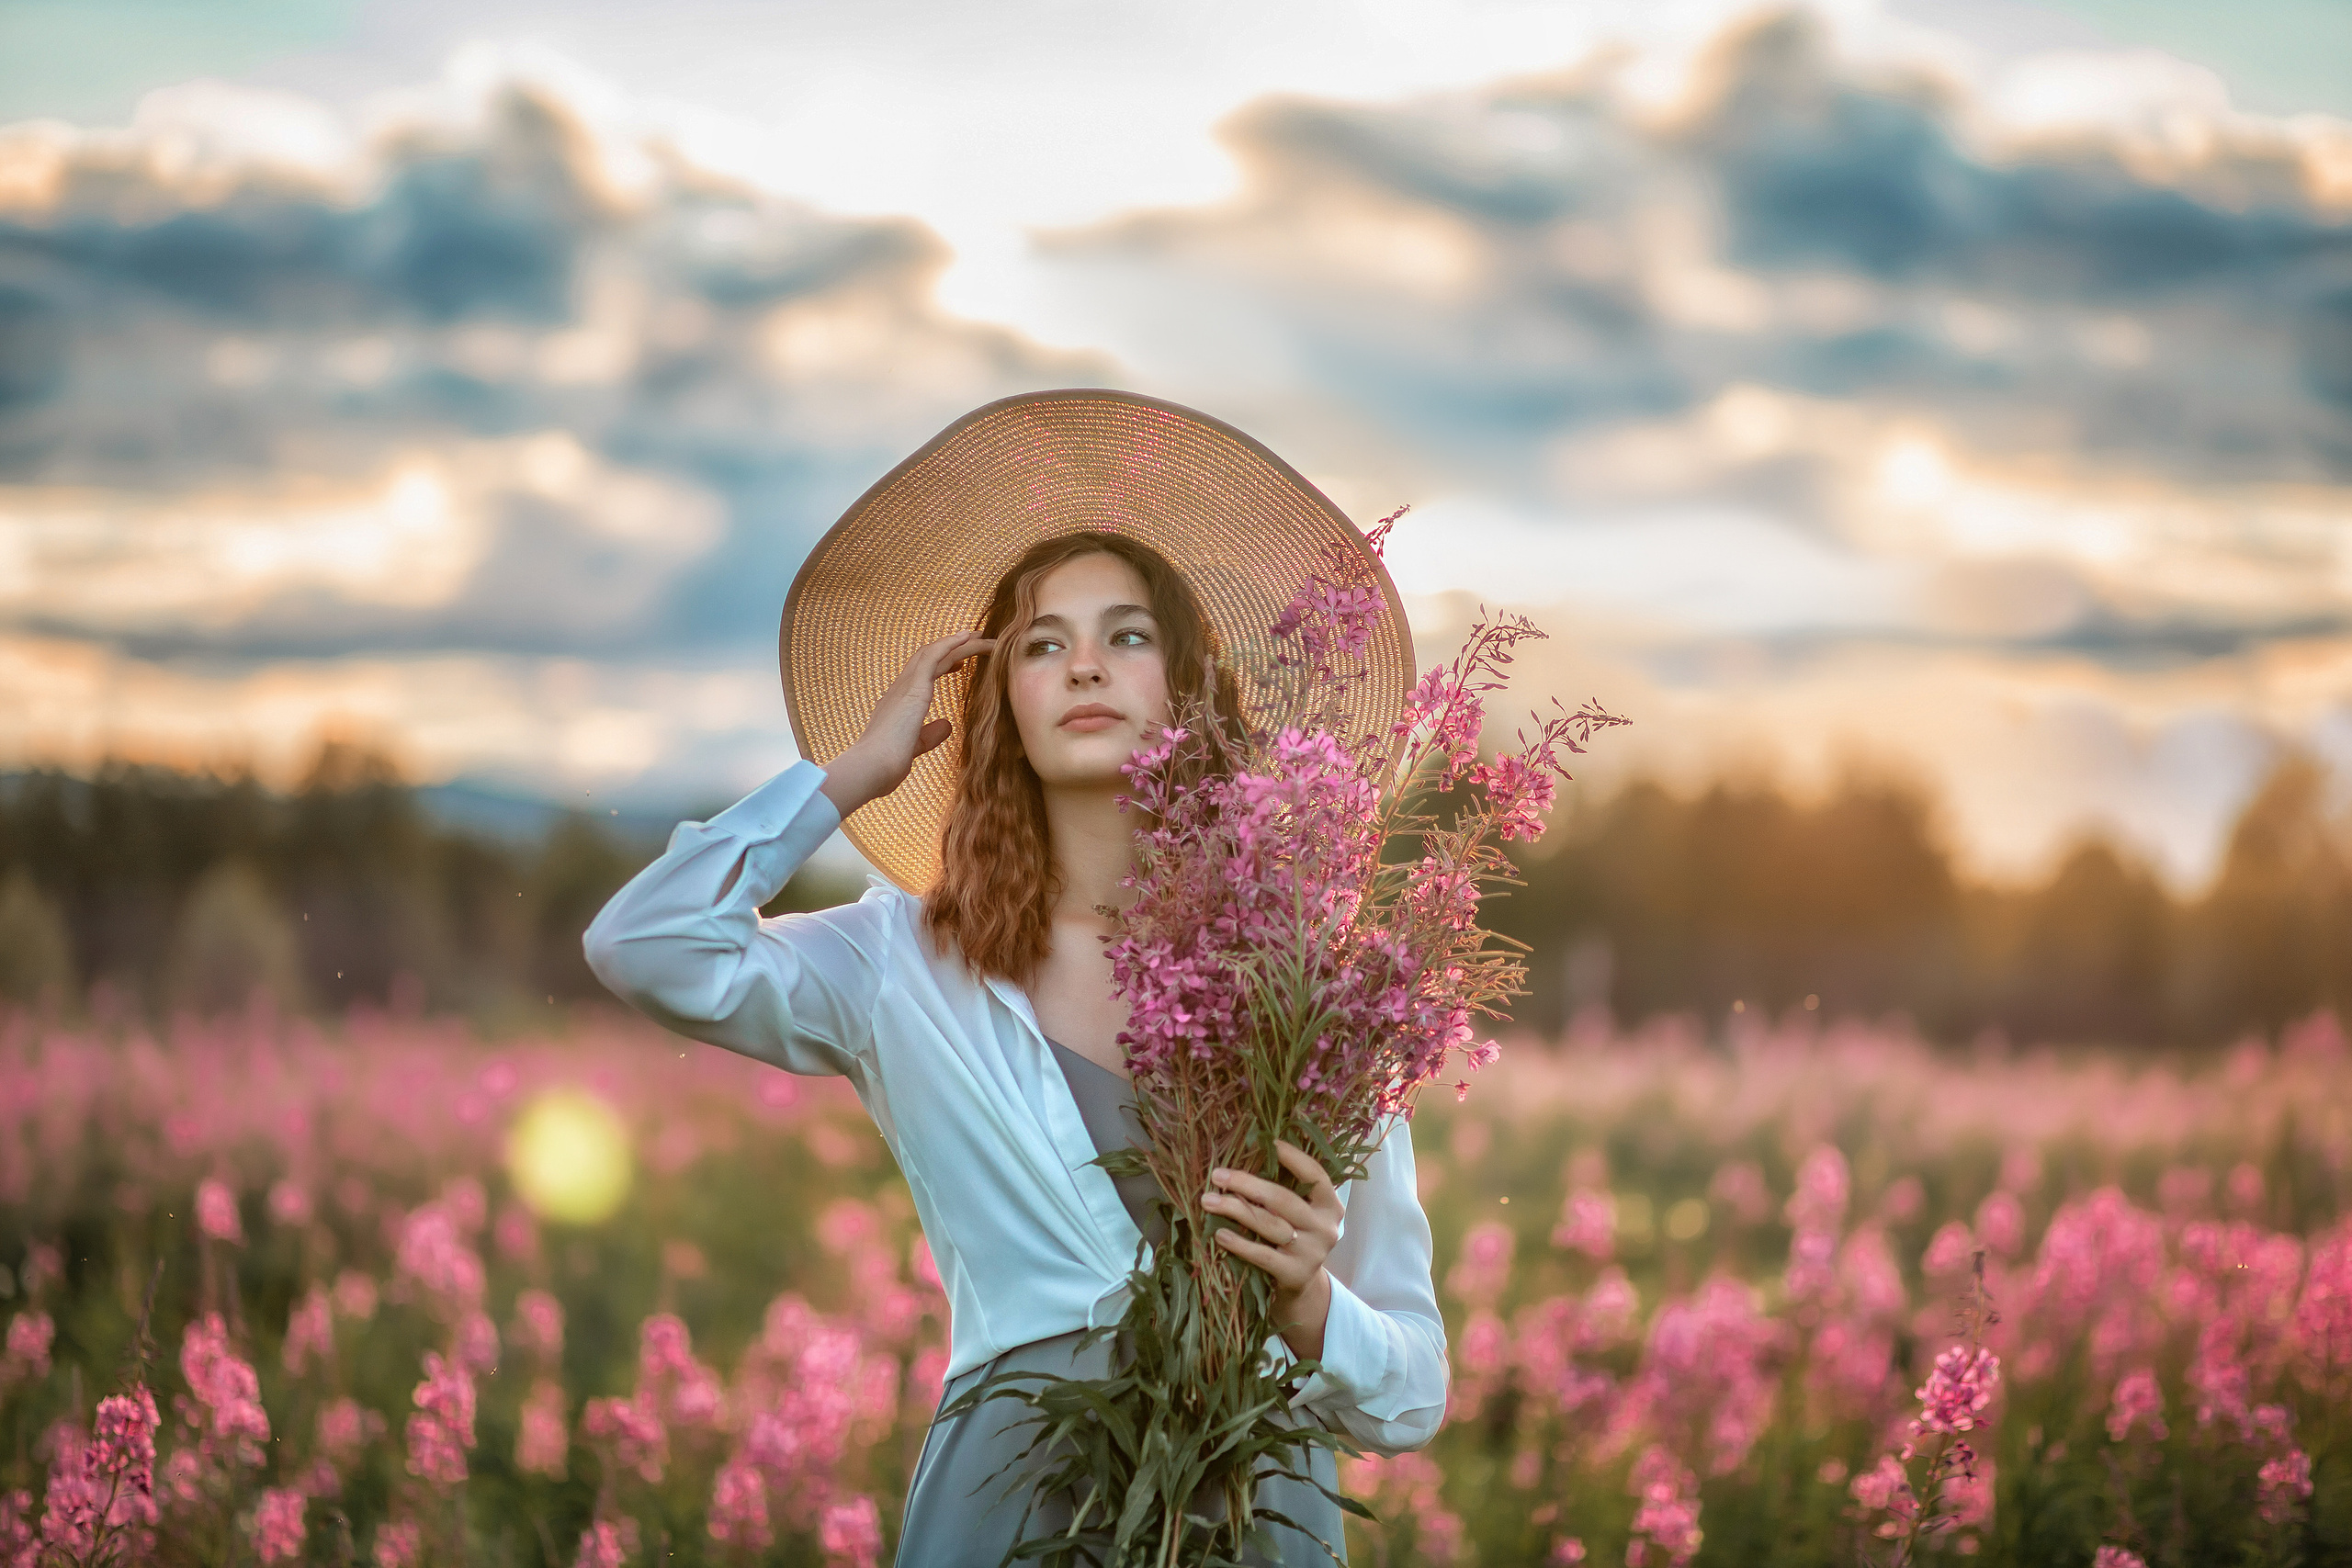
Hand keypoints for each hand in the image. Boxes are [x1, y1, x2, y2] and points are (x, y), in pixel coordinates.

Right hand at [818, 630, 994, 816]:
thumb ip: (930, 734)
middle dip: (954, 648)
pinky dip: (950, 643)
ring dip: (960, 643)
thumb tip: (946, 725)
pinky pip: (933, 656)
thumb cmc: (888, 762)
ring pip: (934, 653)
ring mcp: (905, 685)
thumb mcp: (916, 745)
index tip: (961, 663)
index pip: (922, 674)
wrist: (872, 767)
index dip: (943, 665)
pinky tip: (968, 636)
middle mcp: (900, 688)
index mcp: (900, 702)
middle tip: (976, 641)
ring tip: (982, 636)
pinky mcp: (913, 687)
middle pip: (929, 657)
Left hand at [1203, 1140, 1344, 1360]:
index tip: (1268, 1140)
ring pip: (1269, 1225)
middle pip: (1283, 1199)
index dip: (1293, 1157)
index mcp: (1330, 1205)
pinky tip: (1219, 1234)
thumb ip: (1286, 1188)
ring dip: (1236, 1210)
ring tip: (1208, 1201)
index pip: (1315, 1175)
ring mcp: (1312, 1253)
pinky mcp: (1295, 1274)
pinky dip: (1240, 1243)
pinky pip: (1263, 1255)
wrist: (1300, 1285)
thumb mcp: (1299, 1212)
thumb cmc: (1292, 1235)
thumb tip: (1248, 1151)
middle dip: (1247, 1184)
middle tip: (1217, 1175)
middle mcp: (1326, 1228)